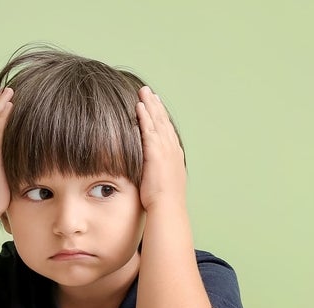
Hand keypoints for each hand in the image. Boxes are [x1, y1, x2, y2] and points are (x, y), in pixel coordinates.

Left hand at [135, 86, 186, 211]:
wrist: (168, 208)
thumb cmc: (163, 202)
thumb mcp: (162, 183)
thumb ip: (156, 173)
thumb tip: (150, 173)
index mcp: (174, 156)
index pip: (167, 132)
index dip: (162, 118)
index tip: (156, 106)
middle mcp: (172, 149)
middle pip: (164, 122)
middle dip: (156, 106)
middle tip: (149, 92)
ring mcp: (165, 149)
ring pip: (157, 121)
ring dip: (150, 105)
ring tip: (143, 92)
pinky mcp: (156, 152)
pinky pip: (149, 129)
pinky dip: (145, 116)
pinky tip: (139, 106)